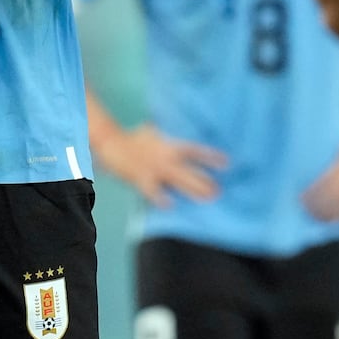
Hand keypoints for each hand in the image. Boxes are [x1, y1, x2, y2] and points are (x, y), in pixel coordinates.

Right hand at [97, 124, 224, 206]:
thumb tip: (174, 136)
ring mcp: (154, 168)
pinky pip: (153, 190)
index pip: (194, 150)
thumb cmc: (133, 139)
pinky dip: (160, 197)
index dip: (211, 156)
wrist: (111, 142)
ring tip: (207, 199)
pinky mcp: (141, 178)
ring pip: (178, 181)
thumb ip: (165, 137)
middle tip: (220, 191)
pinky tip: (169, 206)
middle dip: (205, 181)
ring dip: (193, 190)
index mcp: (169, 145)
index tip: (227, 163)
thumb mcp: (152, 132)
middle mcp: (165, 157)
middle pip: (190, 170)